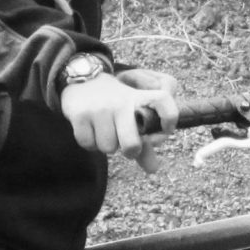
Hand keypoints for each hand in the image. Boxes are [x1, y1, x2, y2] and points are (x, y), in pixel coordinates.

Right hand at [62, 67, 178, 170]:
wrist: (83, 80)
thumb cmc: (115, 104)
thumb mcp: (132, 115)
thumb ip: (145, 142)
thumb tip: (153, 169)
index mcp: (139, 99)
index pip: (163, 101)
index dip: (169, 119)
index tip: (165, 131)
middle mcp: (121, 102)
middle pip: (132, 144)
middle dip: (130, 151)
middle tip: (125, 144)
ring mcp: (100, 108)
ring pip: (108, 148)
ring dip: (107, 145)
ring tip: (105, 130)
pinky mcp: (80, 114)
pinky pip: (89, 144)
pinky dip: (90, 143)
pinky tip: (91, 128)